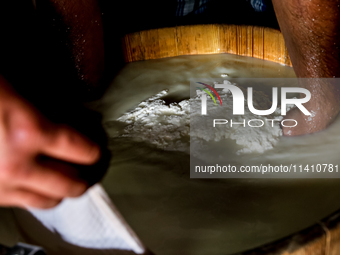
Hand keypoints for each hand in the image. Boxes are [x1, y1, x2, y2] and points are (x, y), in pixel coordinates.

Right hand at [0, 76, 100, 208]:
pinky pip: (19, 203)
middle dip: (85, 178)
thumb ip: (46, 109)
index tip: (97, 151)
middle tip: (89, 171)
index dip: (94, 151)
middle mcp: (16, 164)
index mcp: (30, 130)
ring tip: (67, 180)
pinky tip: (36, 183)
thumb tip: (73, 121)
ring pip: (46, 202)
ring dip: (61, 191)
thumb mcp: (15, 88)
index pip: (82, 150)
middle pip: (70, 185)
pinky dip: (34, 196)